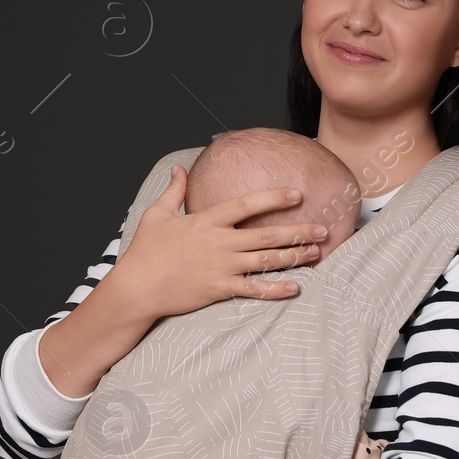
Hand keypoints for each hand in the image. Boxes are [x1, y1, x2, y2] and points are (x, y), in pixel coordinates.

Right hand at [110, 165, 327, 319]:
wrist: (136, 288)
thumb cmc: (145, 252)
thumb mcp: (157, 215)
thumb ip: (174, 191)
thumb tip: (179, 169)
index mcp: (206, 221)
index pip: (246, 205)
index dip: (273, 197)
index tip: (297, 193)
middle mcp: (218, 242)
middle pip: (266, 234)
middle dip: (297, 231)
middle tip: (322, 228)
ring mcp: (221, 267)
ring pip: (266, 261)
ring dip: (294, 256)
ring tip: (316, 253)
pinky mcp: (219, 289)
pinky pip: (254, 290)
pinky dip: (276, 289)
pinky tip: (295, 287)